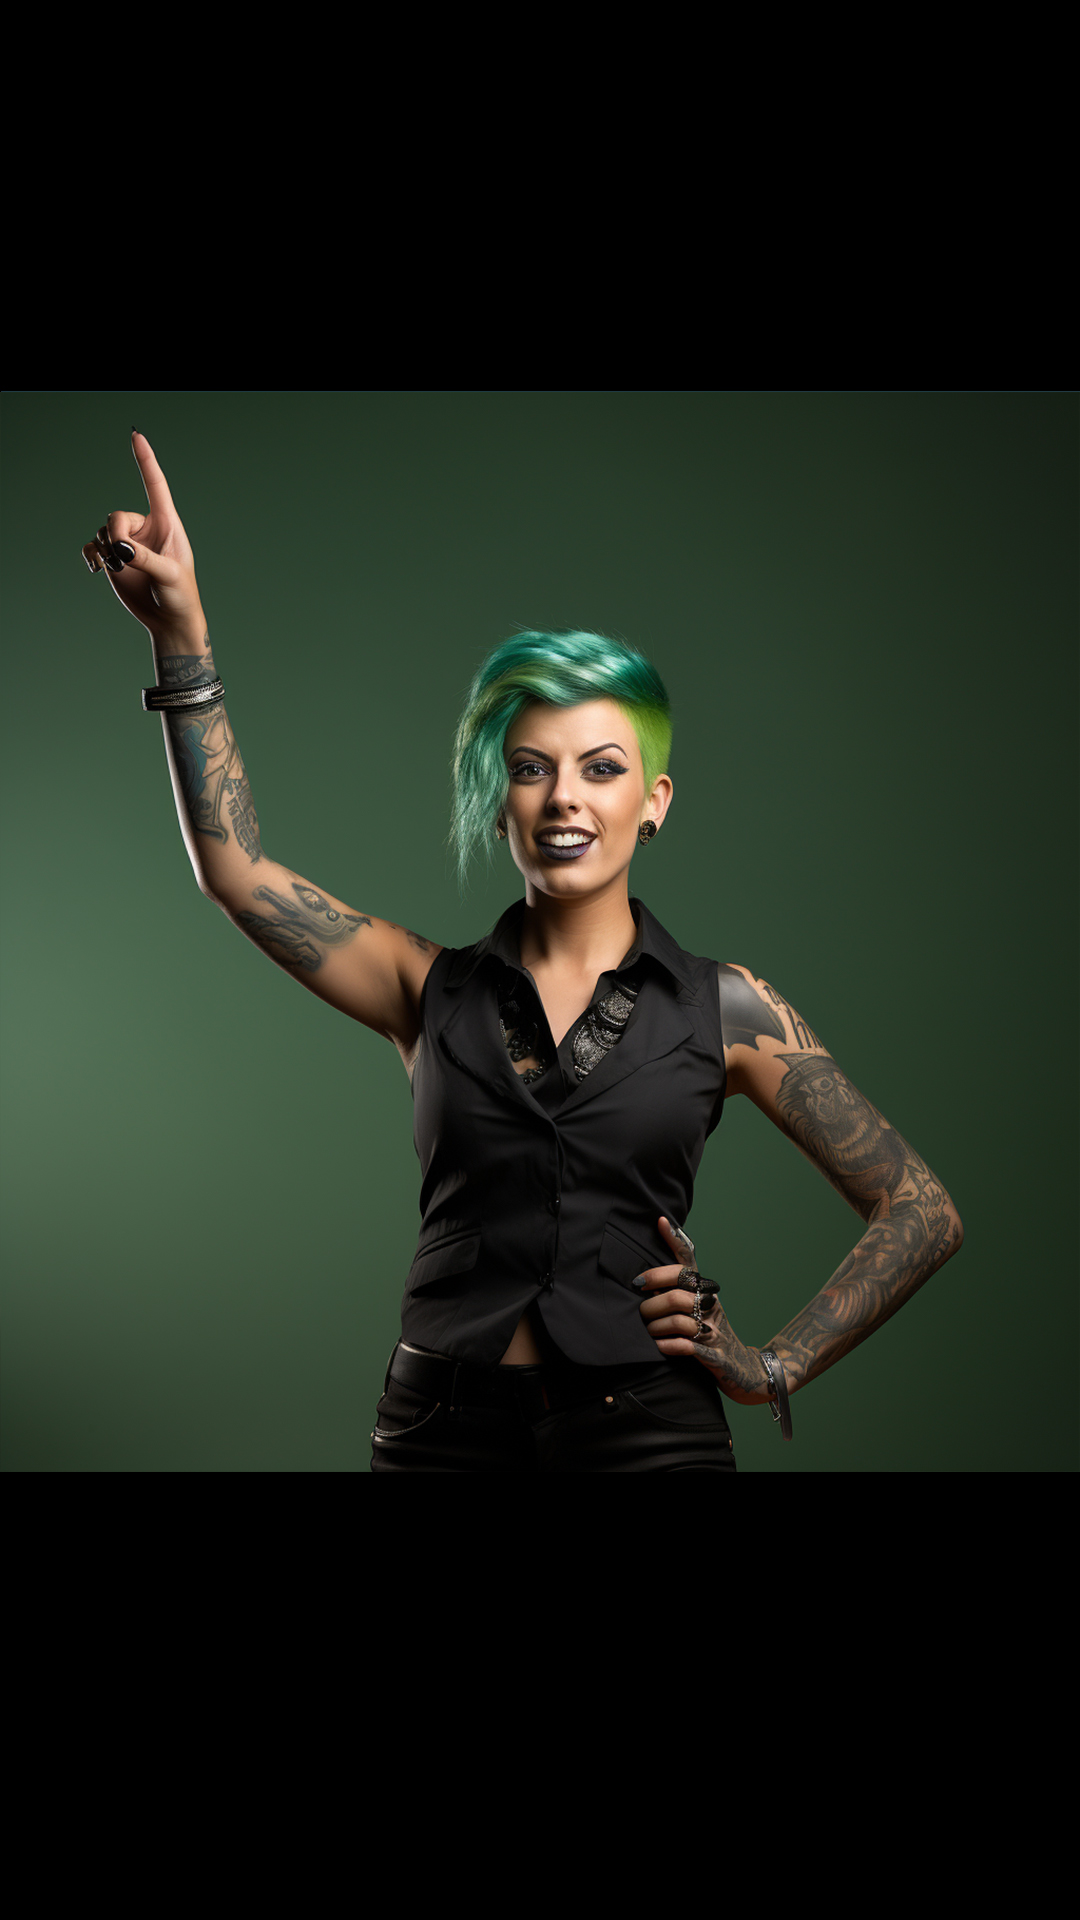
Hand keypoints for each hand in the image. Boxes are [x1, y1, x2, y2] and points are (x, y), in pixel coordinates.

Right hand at [81, 430, 204, 637]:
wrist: (168, 619)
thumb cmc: (180, 594)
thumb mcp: (169, 575)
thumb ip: (146, 558)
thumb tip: (122, 548)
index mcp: (167, 523)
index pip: (155, 485)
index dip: (145, 460)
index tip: (136, 435)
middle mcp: (145, 528)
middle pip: (116, 516)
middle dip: (116, 536)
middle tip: (125, 558)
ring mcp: (129, 543)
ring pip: (104, 531)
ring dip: (107, 551)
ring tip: (121, 570)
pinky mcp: (115, 558)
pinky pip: (94, 545)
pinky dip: (93, 555)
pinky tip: (97, 568)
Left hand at [636, 1215, 771, 1404]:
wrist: (743, 1368)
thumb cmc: (709, 1335)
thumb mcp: (696, 1309)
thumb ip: (674, 1292)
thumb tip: (642, 1279)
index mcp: (704, 1290)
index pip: (688, 1261)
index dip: (674, 1240)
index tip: (659, 1223)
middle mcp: (710, 1305)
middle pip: (676, 1294)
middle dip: (651, 1304)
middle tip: (640, 1314)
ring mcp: (714, 1330)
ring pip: (679, 1320)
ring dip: (656, 1328)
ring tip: (648, 1334)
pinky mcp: (715, 1355)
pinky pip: (688, 1346)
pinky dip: (670, 1346)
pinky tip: (660, 1347)